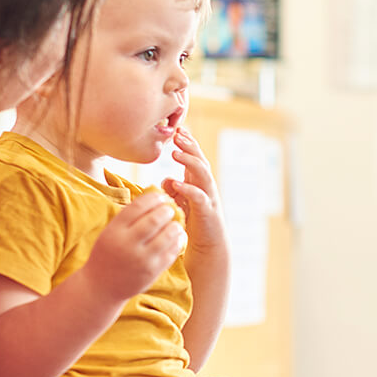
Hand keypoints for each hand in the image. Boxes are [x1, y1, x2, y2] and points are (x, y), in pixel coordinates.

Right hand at [83, 191, 185, 303]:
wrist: (101, 286)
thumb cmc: (108, 254)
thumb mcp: (110, 233)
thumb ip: (129, 218)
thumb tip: (154, 197)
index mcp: (114, 230)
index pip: (138, 207)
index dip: (154, 198)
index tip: (162, 196)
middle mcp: (127, 244)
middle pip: (154, 220)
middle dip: (167, 211)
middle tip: (171, 209)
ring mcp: (141, 259)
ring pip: (167, 236)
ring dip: (175, 226)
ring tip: (176, 223)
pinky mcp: (152, 271)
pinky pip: (171, 252)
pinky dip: (178, 241)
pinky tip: (179, 236)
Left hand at [163, 127, 225, 251]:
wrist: (209, 246)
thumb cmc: (194, 223)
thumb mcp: (182, 202)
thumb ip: (175, 188)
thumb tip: (167, 179)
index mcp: (200, 183)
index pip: (196, 158)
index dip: (188, 144)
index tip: (178, 130)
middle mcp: (207, 188)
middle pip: (201, 162)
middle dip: (190, 147)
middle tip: (178, 135)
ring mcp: (209, 199)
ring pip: (203, 175)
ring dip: (190, 163)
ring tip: (175, 154)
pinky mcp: (208, 212)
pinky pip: (199, 198)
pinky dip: (189, 189)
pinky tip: (177, 183)